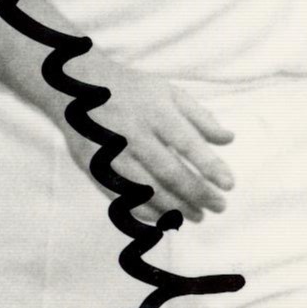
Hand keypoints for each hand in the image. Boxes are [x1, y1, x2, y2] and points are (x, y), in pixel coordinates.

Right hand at [86, 63, 236, 221]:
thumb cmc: (133, 92)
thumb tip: (229, 139)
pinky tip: (164, 218)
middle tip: (218, 207)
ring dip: (174, 208)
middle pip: (169, 172)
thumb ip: (200, 117)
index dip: (210, 166)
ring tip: (197, 216)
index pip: (189, 143)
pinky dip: (144, 211)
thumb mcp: (169, 93)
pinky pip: (121, 197)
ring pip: (146, 189)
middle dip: (197, 194)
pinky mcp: (93, 167)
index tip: (230, 185)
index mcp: (155, 112)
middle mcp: (133, 133)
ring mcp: (111, 152)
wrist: (76, 88)